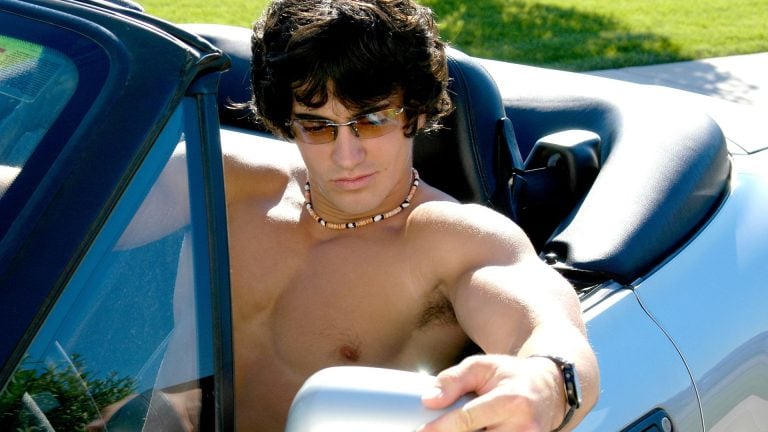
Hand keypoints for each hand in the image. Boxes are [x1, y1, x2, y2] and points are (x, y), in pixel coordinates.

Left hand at [418, 354, 564, 431]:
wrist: (549, 391)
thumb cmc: (510, 376)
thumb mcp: (482, 366)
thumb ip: (454, 380)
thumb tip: (428, 400)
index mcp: (511, 401)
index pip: (468, 420)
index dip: (441, 427)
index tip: (421, 431)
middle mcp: (523, 427)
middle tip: (433, 431)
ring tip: (451, 429)